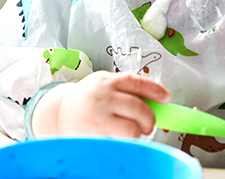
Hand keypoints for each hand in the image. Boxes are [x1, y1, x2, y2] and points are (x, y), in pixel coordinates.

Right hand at [31, 71, 170, 137]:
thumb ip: (126, 88)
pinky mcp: (93, 136)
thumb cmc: (89, 98)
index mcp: (107, 81)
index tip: (166, 98)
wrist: (59, 111)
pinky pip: (119, 142)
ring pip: (131, 129)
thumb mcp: (104, 84)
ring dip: (137, 133)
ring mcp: (97, 117)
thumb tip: (157, 100)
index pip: (137, 83)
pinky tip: (118, 138)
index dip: (156, 91)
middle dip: (149, 119)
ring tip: (131, 132)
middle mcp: (102, 97)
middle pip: (138, 108)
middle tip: (147, 125)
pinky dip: (124, 142)